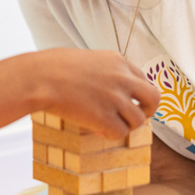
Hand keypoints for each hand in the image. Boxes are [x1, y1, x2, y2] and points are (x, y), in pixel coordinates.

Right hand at [27, 49, 158, 139]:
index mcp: (119, 61)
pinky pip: (120, 134)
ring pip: (138, 120)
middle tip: (133, 116)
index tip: (126, 101)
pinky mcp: (105, 118)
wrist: (40, 78)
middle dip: (147, 110)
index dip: (136, 93)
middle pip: (154, 99)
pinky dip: (110, 135)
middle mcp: (123, 79)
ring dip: (125, 125)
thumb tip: (108, 87)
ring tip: (107, 124)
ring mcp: (116, 99)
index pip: (143, 79)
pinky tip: (97, 130)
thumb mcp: (87, 59)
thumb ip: (104, 71)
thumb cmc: (54, 67)